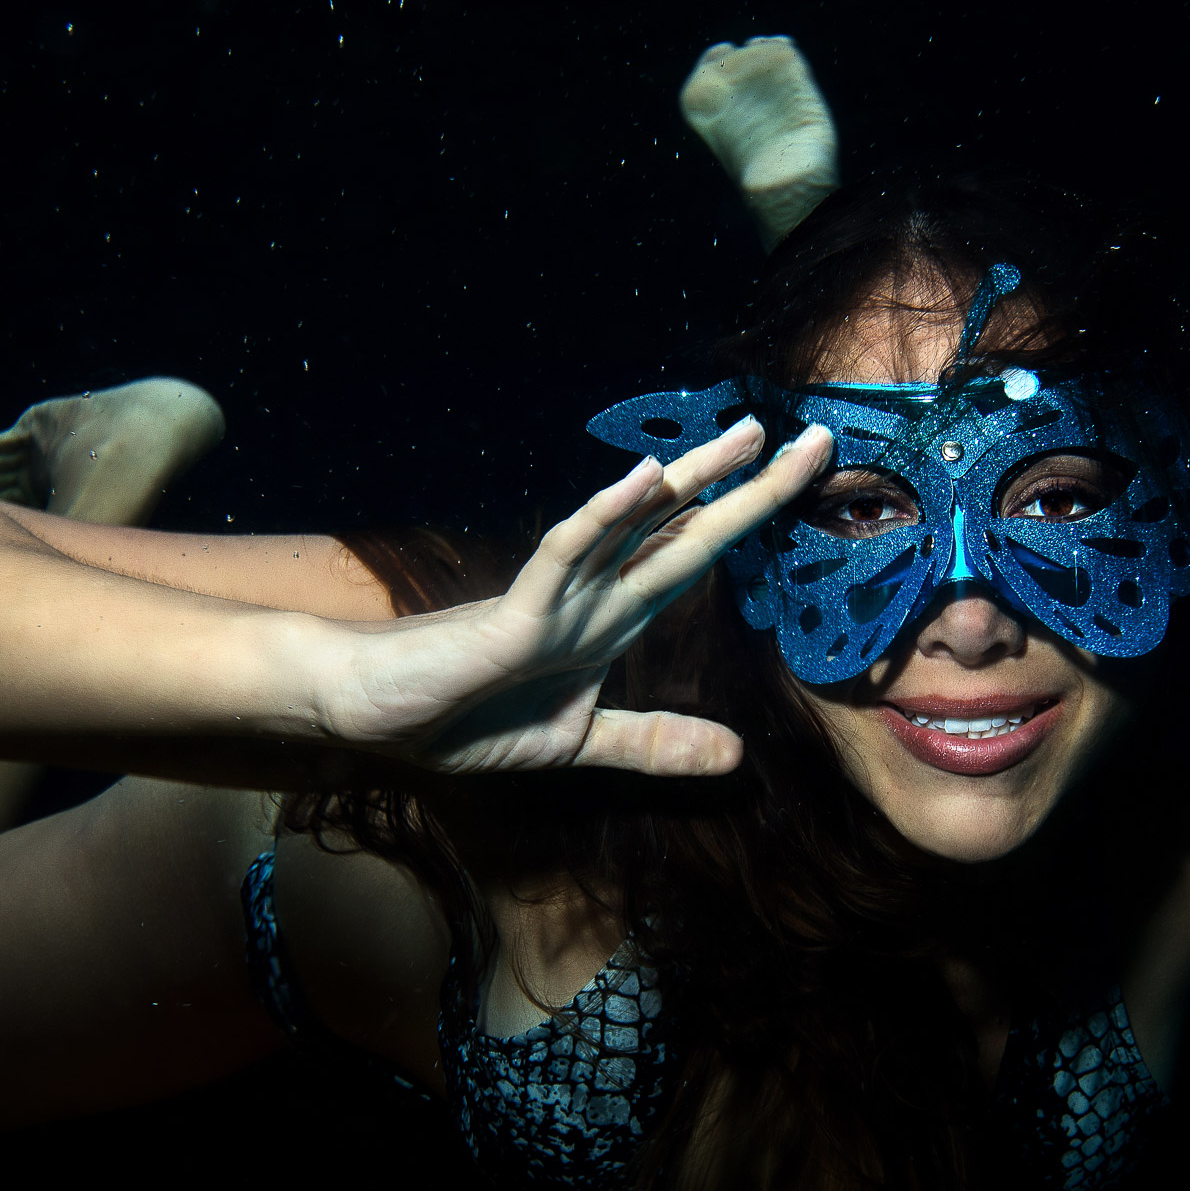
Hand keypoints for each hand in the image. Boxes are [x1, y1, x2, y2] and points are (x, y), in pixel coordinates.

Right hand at [320, 418, 834, 775]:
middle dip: (750, 489)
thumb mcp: (576, 743)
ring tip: (745, 435)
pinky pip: (564, 558)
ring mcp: (556, 601)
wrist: (372, 714)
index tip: (807, 479)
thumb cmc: (460, 717)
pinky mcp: (512, 616)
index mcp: (612, 622)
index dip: (751, 520)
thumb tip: (734, 755)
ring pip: (631, 528)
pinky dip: (603, 518)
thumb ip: (649, 743)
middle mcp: (594, 598)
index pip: (694, 559)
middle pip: (685, 532)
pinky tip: (642, 480)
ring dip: (688, 481)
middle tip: (817, 440)